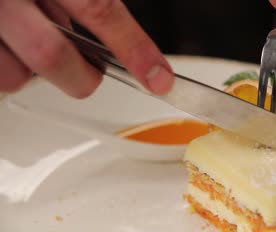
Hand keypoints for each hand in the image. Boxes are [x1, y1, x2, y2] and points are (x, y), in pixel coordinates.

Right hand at [0, 0, 172, 97]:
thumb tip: (106, 31)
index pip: (99, 9)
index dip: (133, 47)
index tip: (158, 77)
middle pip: (52, 57)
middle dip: (81, 77)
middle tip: (91, 71)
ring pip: (14, 75)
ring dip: (36, 72)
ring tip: (35, 42)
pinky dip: (10, 66)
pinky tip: (11, 42)